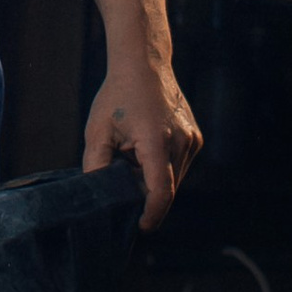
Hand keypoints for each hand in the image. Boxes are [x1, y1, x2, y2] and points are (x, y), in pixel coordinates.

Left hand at [86, 54, 201, 230]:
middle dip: (147, 198)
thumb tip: (100, 195)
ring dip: (155, 182)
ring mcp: (192, 140)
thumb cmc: (117, 95)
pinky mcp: (195, 137)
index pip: (161, 192)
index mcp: (157, 141)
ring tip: (131, 163)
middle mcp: (181, 142)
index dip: (151, 215)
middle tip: (124, 196)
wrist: (144, 63)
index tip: (140, 228)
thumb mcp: (98, 130)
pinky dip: (163, 169)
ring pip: (175, 179)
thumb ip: (96, 165)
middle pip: (167, 188)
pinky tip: (144, 152)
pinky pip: (179, 166)